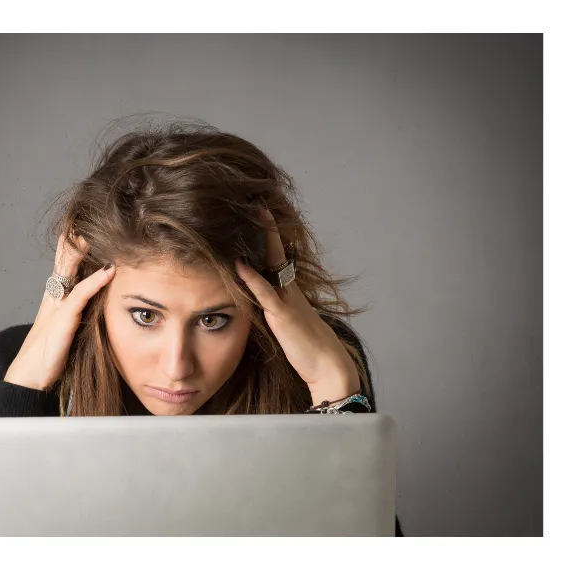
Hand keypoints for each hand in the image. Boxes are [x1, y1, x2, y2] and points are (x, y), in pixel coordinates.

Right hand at [4, 231, 114, 389]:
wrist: (28, 377)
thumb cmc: (49, 357)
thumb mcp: (66, 330)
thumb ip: (78, 315)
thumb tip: (96, 306)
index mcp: (55, 298)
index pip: (64, 265)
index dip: (73, 246)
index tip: (85, 227)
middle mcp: (54, 297)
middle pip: (65, 260)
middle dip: (76, 238)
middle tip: (90, 217)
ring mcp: (57, 306)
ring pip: (71, 270)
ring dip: (84, 250)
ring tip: (98, 230)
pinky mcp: (63, 319)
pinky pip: (81, 295)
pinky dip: (95, 281)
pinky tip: (109, 270)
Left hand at [234, 205, 359, 404]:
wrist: (328, 366)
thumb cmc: (307, 347)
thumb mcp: (288, 321)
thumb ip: (274, 307)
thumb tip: (258, 298)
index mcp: (289, 290)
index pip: (277, 255)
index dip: (268, 234)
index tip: (258, 212)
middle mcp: (289, 289)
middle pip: (276, 250)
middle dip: (266, 226)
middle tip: (255, 201)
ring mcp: (287, 300)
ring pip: (271, 264)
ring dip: (261, 242)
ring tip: (248, 217)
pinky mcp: (283, 316)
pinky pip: (265, 293)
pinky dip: (251, 278)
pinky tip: (238, 264)